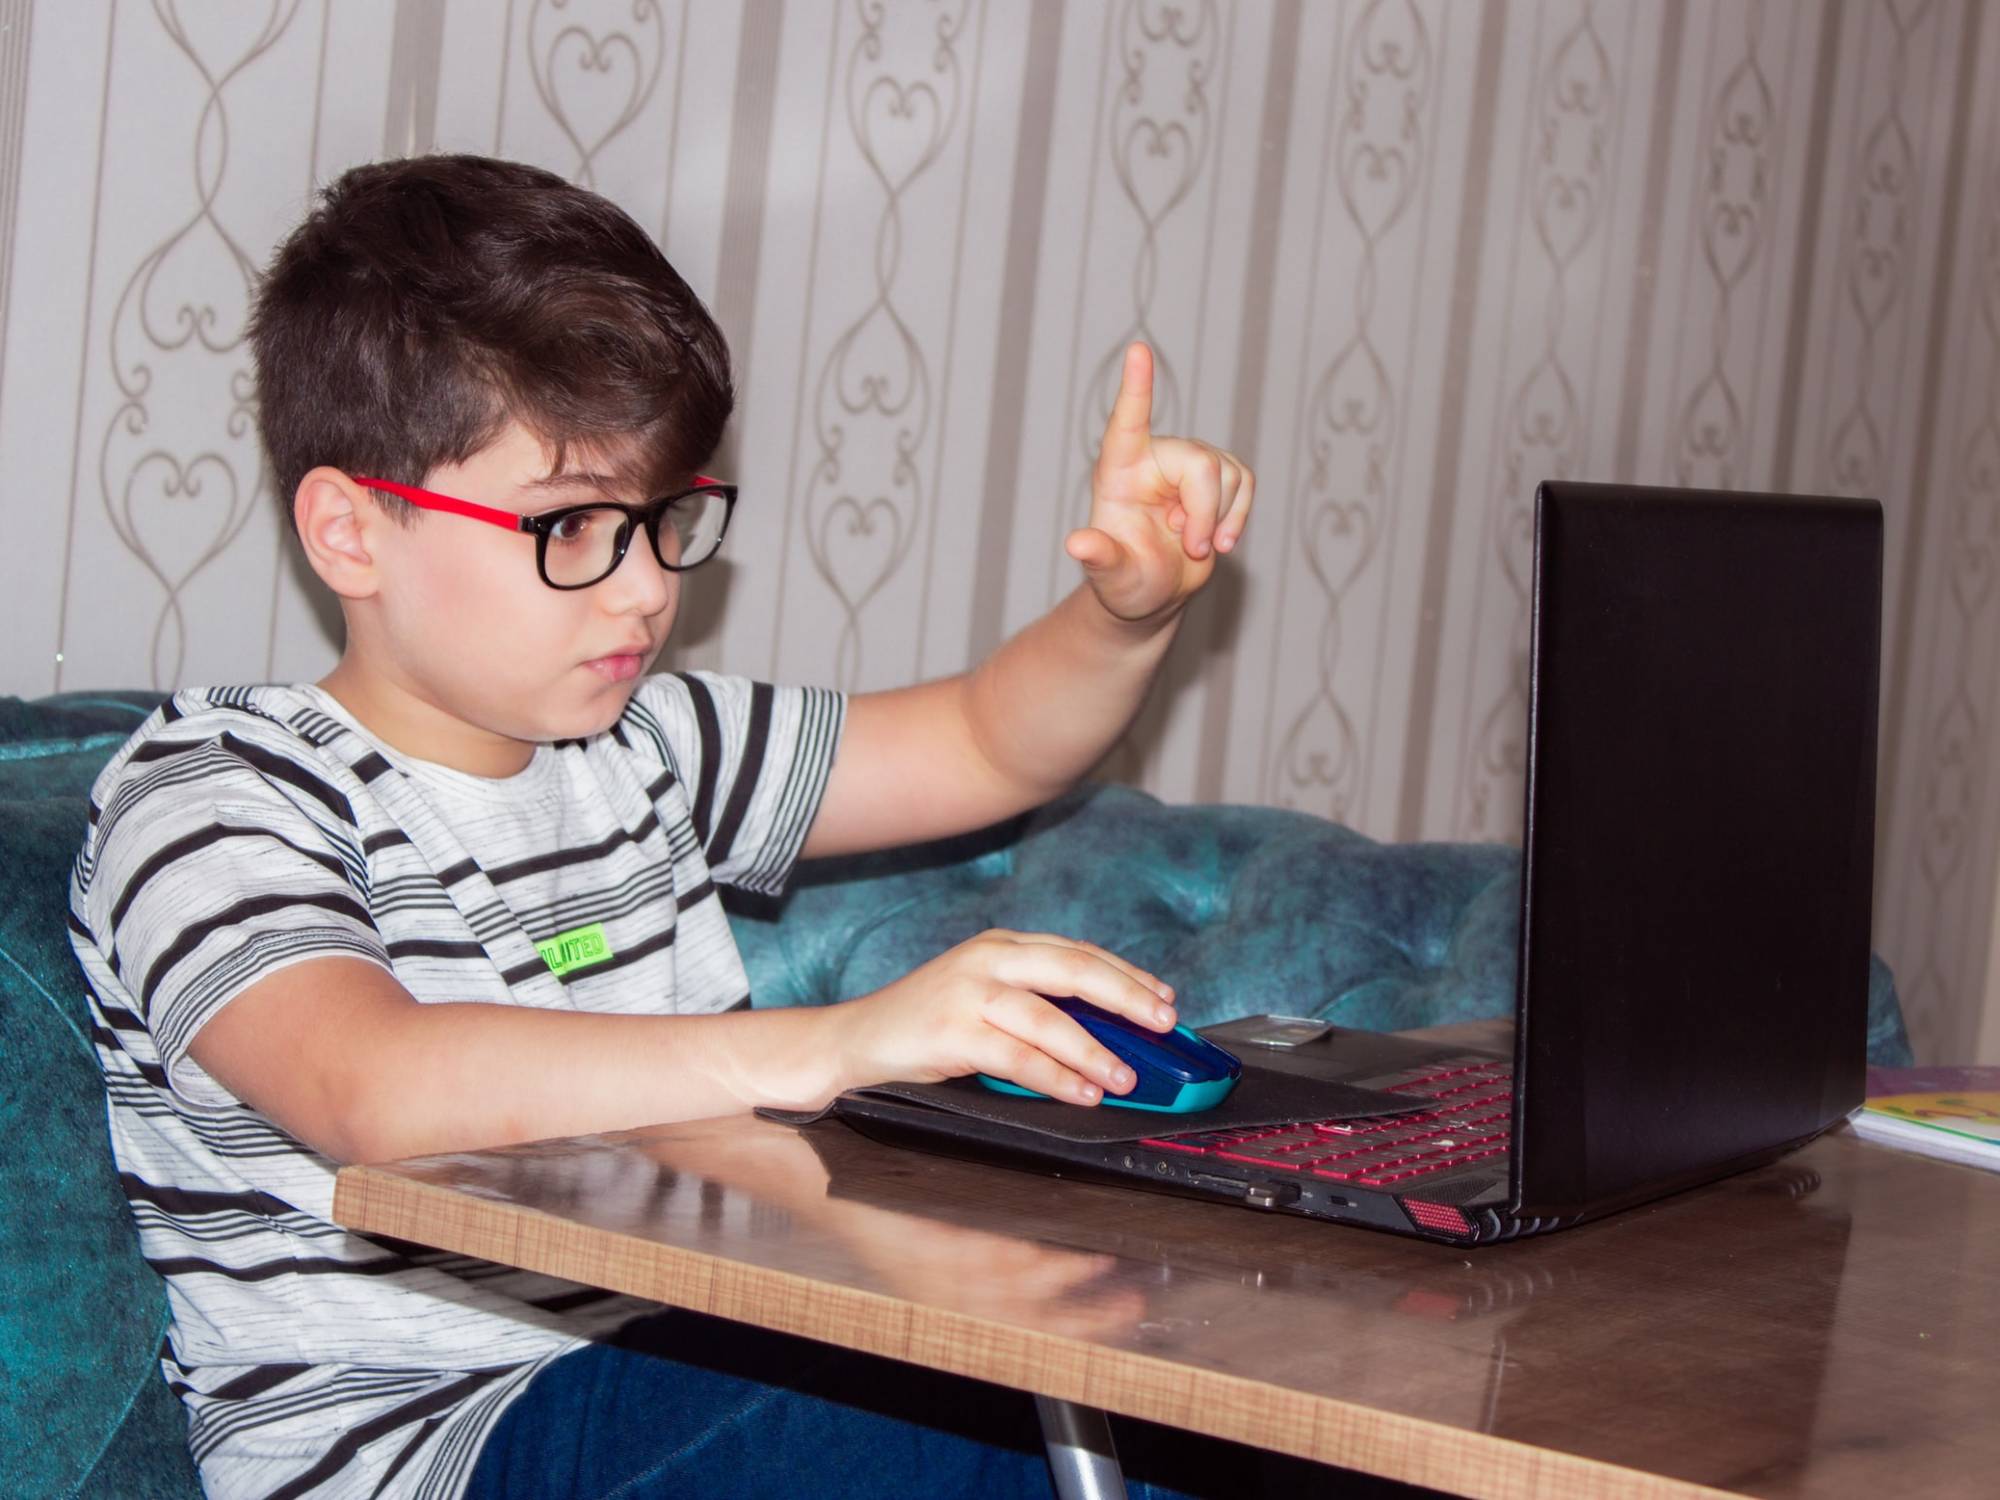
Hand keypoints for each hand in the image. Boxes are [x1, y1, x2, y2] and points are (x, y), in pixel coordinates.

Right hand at [830, 930, 1176, 1103]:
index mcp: (1001, 945)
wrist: (854, 1040)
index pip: (1078, 953)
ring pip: (1050, 1017)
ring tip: (1126, 1076)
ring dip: (1096, 1050)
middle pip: (1074, 970)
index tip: (1164, 998)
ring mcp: (968, 992)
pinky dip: (1057, 1077)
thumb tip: (1108, 1034)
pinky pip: (1018, 1056)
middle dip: (1127, 997)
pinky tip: (1083, 1092)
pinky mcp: (952, 1031)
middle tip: (1164, 1023)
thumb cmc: (926, 1025)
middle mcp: (988, 959)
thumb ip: (1036, 1003)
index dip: (1126, 975)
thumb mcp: (984, 997)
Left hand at [1066, 341, 1254, 622]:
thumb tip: (1077, 545)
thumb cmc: (1125, 580)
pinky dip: (1238, 517)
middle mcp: (1154, 458)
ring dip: (1221, 519)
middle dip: (1205, 513)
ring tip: (1195, 547)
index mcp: (1118, 470)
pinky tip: (1219, 541)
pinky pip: (1245, 483)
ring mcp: (1188, 464)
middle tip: (1195, 550)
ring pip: (1228, 474)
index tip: (1138, 350)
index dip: (1136, 388)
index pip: (1127, 423)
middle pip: (1200, 464)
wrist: (1153, 590)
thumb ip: (1099, 558)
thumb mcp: (1110, 575)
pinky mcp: (1218, 476)